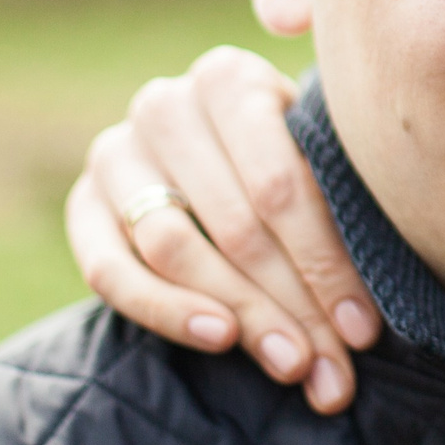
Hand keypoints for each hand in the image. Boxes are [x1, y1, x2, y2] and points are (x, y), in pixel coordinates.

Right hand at [63, 46, 380, 412]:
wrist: (221, 155)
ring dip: (239, 314)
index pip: (279, 184)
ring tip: (291, 362)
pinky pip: (110, 271)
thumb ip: (343, 210)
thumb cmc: (294, 161)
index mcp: (230, 78)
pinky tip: (220, 339)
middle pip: (233, 224)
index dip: (325, 263)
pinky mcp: (82, 206)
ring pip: (174, 247)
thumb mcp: (322, 158)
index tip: (363, 328)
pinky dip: (167, 311)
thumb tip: (362, 323)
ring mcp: (114, 153)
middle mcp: (164, 105)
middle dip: (291, 304)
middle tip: (331, 365)